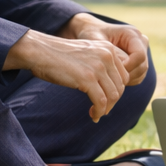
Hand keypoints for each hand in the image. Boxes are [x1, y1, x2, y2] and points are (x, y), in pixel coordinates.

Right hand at [3, 30, 128, 121]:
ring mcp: (98, 67)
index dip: (117, 91)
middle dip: (112, 102)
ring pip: (113, 96)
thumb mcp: (87, 54)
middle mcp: (107, 56)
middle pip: (120, 87)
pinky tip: (93, 115)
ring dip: (106, 109)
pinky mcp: (87, 79)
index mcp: (109, 49)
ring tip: (96, 114)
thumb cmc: (59, 56)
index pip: (124, 76)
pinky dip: (99, 112)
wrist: (40, 51)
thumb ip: (101, 65)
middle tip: (102, 110)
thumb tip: (111, 88)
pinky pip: (101, 101)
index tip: (107, 100)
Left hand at [61, 12, 149, 85]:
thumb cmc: (92, 34)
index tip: (111, 71)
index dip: (128, 66)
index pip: (139, 55)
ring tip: (109, 79)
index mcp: (132, 34)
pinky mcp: (138, 62)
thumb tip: (123, 66)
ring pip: (141, 73)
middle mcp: (141, 42)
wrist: (92, 33)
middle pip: (142, 66)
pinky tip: (112, 79)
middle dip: (126, 75)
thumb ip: (110, 53)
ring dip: (126, 80)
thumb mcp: (97, 41)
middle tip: (108, 78)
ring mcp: (142, 52)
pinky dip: (126, 81)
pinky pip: (137, 77)